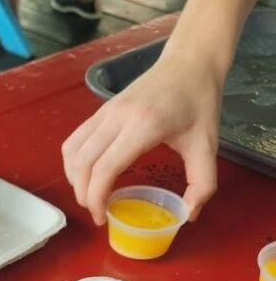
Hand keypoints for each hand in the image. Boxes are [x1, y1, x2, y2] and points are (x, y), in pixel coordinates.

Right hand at [61, 50, 223, 224]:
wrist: (189, 62)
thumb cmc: (199, 102)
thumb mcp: (208, 144)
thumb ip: (203, 183)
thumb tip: (189, 214)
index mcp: (143, 126)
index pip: (104, 168)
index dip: (96, 198)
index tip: (103, 217)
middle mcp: (117, 117)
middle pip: (82, 163)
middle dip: (83, 194)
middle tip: (97, 211)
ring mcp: (104, 112)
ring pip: (72, 152)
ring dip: (74, 178)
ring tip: (89, 194)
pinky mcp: (100, 110)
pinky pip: (74, 140)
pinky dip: (73, 162)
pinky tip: (86, 173)